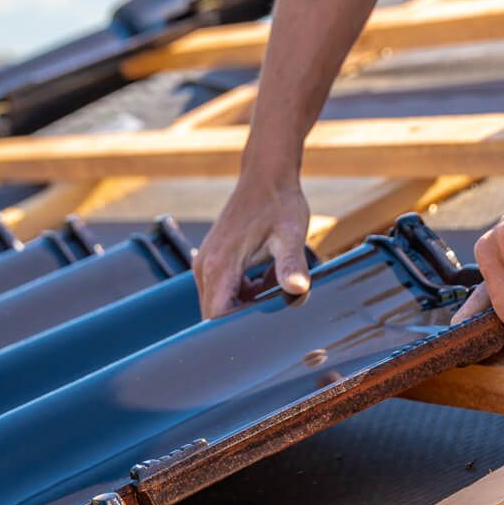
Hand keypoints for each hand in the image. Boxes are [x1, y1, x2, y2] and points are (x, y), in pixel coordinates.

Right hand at [196, 173, 312, 317]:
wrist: (266, 175)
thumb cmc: (279, 204)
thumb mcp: (290, 235)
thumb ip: (291, 265)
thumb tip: (298, 290)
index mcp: (220, 265)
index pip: (216, 316)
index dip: (237, 329)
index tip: (265, 325)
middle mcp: (205, 267)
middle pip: (215, 314)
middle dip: (244, 318)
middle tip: (276, 307)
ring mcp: (205, 263)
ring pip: (219, 303)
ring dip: (246, 305)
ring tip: (273, 287)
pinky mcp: (212, 259)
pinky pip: (222, 290)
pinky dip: (244, 293)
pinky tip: (265, 278)